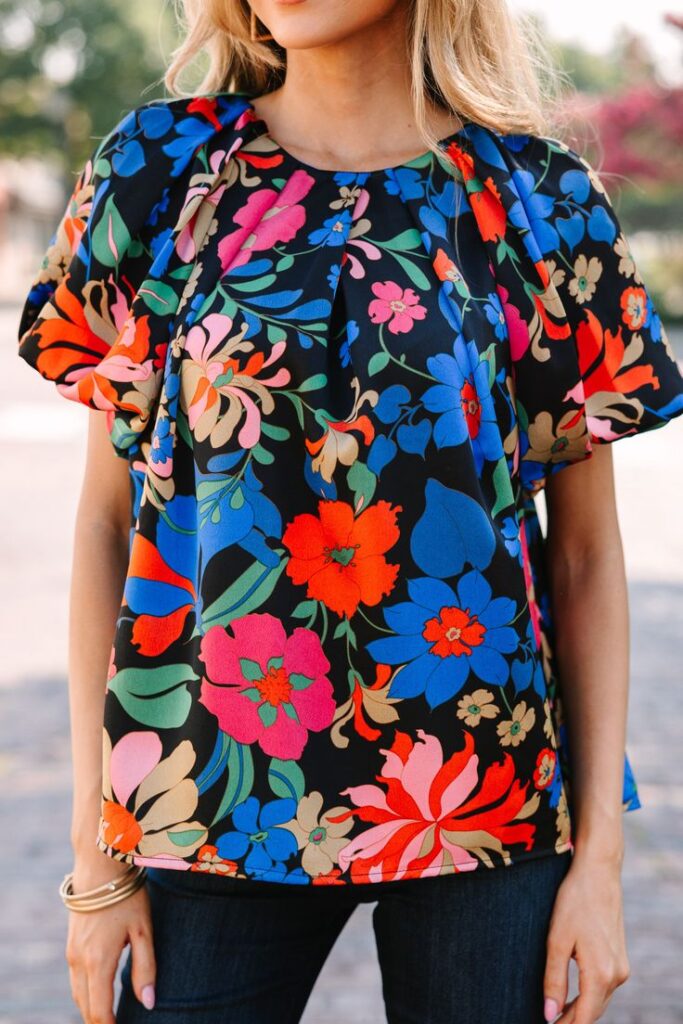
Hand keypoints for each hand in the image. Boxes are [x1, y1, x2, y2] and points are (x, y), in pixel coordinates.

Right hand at [65, 855, 155, 1023]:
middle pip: (86, 1007)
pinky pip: (75, 979)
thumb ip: (146, 968)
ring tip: (110, 1015)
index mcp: (98, 962)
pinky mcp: (71, 944)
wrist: (98, 866)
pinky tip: (99, 991)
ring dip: (91, 1008)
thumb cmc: (126, 896)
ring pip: (78, 994)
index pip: (100, 1011)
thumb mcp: (143, 930)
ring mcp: (71, 953)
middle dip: (99, 1021)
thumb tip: (149, 1003)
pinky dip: (86, 992)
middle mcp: (79, 961)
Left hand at [543, 851, 629, 1022]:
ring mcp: (621, 966)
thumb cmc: (574, 901)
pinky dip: (589, 995)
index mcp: (601, 973)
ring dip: (580, 1010)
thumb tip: (550, 1015)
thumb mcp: (557, 940)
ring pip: (600, 1000)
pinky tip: (572, 995)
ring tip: (556, 1013)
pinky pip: (604, 986)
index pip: (584, 1017)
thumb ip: (554, 980)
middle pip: (593, 1012)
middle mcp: (616, 974)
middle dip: (572, 1021)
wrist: (598, 872)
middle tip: (547, 1021)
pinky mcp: (620, 957)